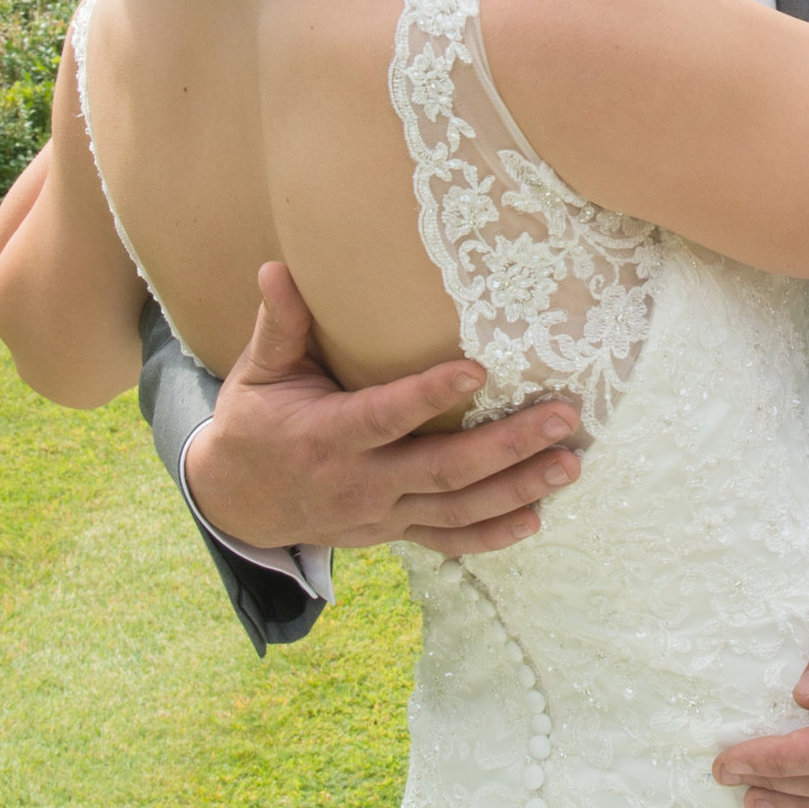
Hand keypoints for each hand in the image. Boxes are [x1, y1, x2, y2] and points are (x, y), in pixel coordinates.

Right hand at [184, 262, 582, 558]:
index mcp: (326, 437)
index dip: (429, 397)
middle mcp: (359, 483)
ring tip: (569, 464)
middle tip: (562, 417)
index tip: (479, 370)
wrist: (239, 503)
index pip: (384, 417)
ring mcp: (381, 515)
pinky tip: (536, 517)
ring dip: (517, 489)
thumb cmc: (256, 424)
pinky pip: (449, 540)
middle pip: (442, 469)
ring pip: (457, 508)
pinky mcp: (394, 532)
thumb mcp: (260, 374)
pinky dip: (492, 535)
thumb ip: (279, 325)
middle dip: (507, 446)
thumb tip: (278, 267)